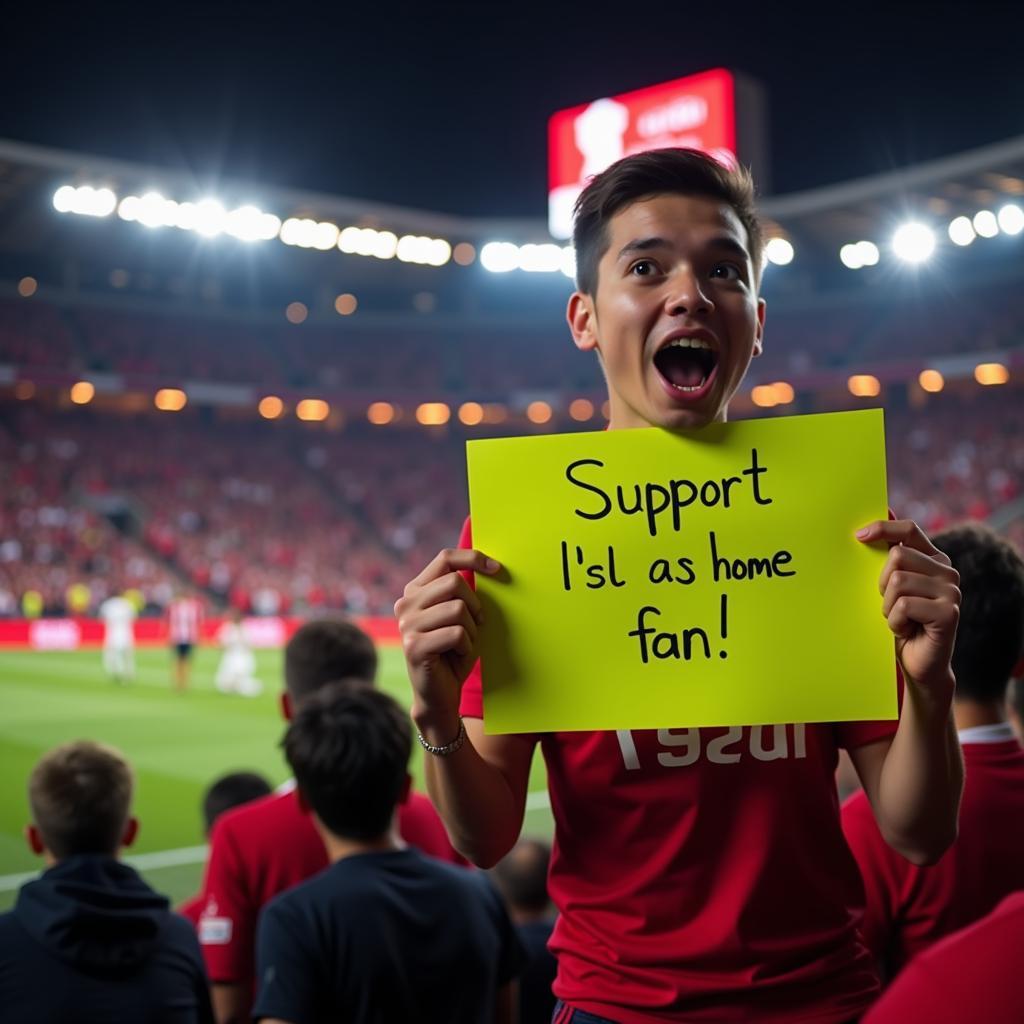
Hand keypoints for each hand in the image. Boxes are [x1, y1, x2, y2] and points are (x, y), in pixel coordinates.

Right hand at [395, 548, 500, 737]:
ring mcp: (407, 624)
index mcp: (415, 591)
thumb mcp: (459, 616)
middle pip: (455, 582)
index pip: (445, 558)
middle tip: (476, 626)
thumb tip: (492, 566)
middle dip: (475, 606)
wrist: (439, 695)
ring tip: (464, 644)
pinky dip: (466, 646)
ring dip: (471, 630)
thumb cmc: (454, 652)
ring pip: (458, 609)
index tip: (497, 568)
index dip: (473, 558)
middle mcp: (406, 604)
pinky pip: (456, 633)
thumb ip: (463, 592)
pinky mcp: (414, 646)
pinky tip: (457, 656)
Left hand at [857, 519, 959, 700]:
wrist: (916, 663)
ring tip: (900, 619)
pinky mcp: (948, 612)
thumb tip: (863, 531)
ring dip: (888, 606)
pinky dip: (895, 622)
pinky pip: (903, 605)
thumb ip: (886, 562)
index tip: (858, 537)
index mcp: (933, 559)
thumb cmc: (900, 622)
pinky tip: (906, 630)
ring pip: (897, 581)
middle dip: (882, 584)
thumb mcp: (890, 588)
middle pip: (896, 556)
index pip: (908, 529)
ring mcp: (951, 591)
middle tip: (893, 605)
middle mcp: (947, 571)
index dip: (883, 528)